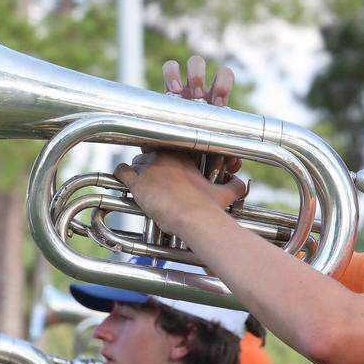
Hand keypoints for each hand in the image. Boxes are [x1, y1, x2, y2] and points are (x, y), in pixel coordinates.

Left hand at [114, 151, 246, 236]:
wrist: (194, 217)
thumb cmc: (210, 206)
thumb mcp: (226, 194)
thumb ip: (235, 185)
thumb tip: (242, 184)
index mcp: (184, 155)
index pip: (169, 146)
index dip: (167, 155)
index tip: (168, 164)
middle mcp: (165, 156)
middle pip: (152, 152)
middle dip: (152, 162)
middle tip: (154, 174)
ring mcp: (150, 168)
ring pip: (138, 162)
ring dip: (138, 170)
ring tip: (141, 180)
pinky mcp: (137, 183)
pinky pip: (123, 171)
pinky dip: (121, 173)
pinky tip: (122, 175)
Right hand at [161, 55, 241, 177]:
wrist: (175, 153)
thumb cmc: (198, 149)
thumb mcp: (213, 153)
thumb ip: (227, 159)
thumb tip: (234, 163)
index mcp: (214, 100)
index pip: (224, 76)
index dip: (222, 84)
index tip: (215, 103)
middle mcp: (202, 90)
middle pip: (212, 67)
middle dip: (202, 78)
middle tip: (197, 97)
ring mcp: (186, 87)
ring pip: (194, 62)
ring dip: (191, 74)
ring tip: (182, 93)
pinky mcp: (168, 90)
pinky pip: (170, 68)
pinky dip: (171, 73)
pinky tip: (171, 91)